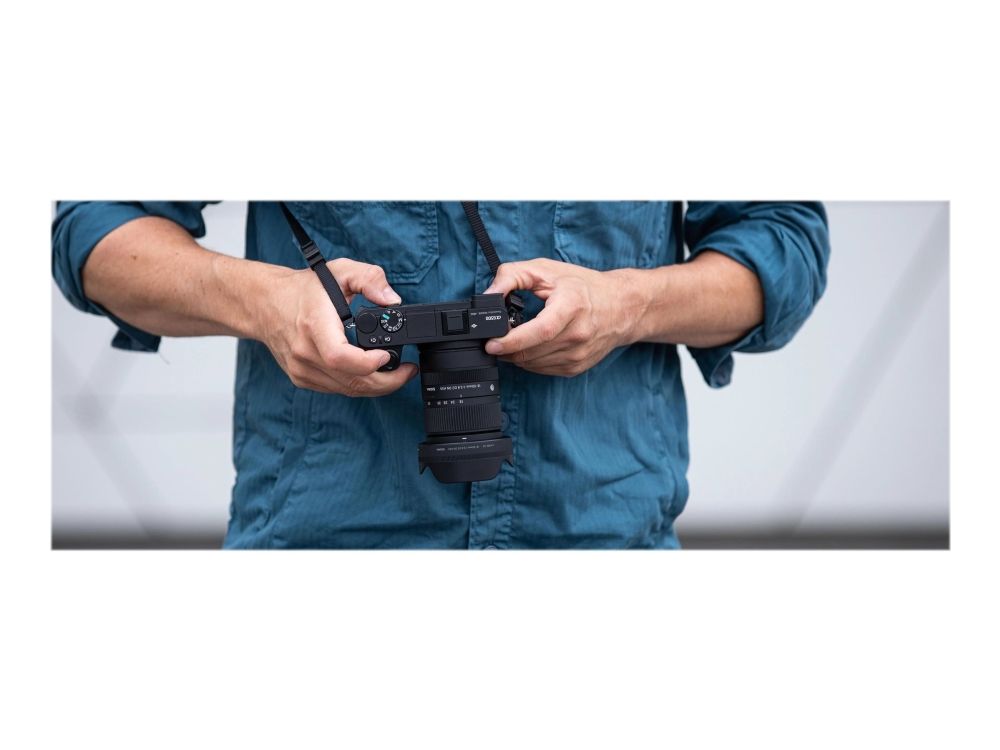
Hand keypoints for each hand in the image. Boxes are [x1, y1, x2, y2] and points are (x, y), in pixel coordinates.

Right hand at [258, 258, 417, 394]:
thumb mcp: (340, 270)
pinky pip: (336, 389)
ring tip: (395, 373)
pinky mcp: (301, 378)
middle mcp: (305, 352)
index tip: (389, 356)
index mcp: (314, 325)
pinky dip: (357, 385)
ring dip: (375, 386)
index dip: (369, 363)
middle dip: (386, 382)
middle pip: (351, 381)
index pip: (340, 357)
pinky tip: (370, 374)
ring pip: (346, 390)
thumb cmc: (304, 288)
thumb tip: (392, 299)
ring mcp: (301, 369)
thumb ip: (370, 278)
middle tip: (407, 372)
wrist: (265, 303)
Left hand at [483, 258, 638, 376]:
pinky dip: (529, 360)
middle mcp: (578, 334)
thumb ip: (511, 277)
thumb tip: (488, 296)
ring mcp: (578, 354)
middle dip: (505, 349)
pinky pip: (542, 370)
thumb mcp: (546, 270)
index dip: (512, 340)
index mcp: (572, 306)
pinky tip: (531, 346)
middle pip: (531, 352)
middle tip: (493, 340)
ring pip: (533, 365)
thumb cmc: (583, 286)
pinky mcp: (576, 367)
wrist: (622, 307)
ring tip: (512, 340)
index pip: (540, 331)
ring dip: (515, 356)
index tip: (491, 343)